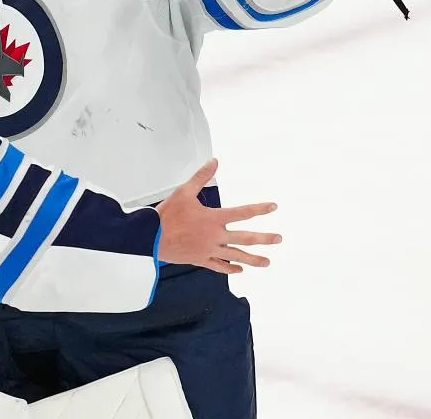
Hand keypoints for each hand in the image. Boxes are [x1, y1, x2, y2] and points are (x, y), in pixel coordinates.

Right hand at [154, 159, 280, 273]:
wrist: (152, 237)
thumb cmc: (167, 215)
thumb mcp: (184, 191)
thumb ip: (201, 177)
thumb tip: (215, 162)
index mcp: (214, 218)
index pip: (242, 213)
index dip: (259, 209)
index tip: (273, 207)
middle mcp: (216, 236)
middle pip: (245, 238)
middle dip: (264, 238)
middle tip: (278, 238)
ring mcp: (209, 250)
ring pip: (236, 256)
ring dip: (253, 259)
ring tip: (267, 262)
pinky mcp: (201, 259)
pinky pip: (219, 266)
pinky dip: (230, 268)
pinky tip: (239, 269)